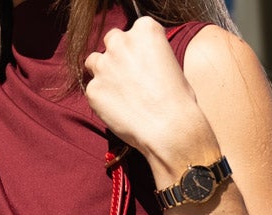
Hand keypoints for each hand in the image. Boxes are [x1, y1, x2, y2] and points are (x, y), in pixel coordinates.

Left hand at [83, 16, 215, 169]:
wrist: (170, 128)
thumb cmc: (178, 99)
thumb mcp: (171, 63)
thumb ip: (149, 55)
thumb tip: (138, 63)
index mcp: (145, 29)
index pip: (134, 30)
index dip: (137, 48)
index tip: (142, 62)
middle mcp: (121, 42)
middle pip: (111, 40)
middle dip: (117, 55)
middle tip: (128, 76)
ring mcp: (104, 65)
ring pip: (94, 61)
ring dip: (103, 72)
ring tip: (119, 93)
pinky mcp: (93, 89)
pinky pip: (93, 90)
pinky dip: (101, 99)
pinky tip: (118, 111)